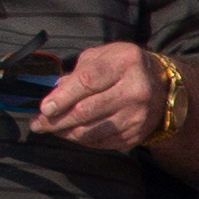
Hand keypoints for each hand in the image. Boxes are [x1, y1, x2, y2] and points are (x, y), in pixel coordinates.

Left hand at [27, 42, 165, 152]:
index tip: (44, 107)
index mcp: (125, 63)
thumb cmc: (122, 66)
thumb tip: (53, 92)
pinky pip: (102, 142)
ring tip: (48, 128)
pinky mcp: (136, 134)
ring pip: (92, 131)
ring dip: (65, 132)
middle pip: (87, 111)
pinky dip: (81, 139)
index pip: (88, 82)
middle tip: (37, 123)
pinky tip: (69, 133)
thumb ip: (77, 72)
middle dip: (57, 120)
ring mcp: (137, 116)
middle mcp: (135, 91)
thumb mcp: (101, 56)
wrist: (160, 86)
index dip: (63, 97)